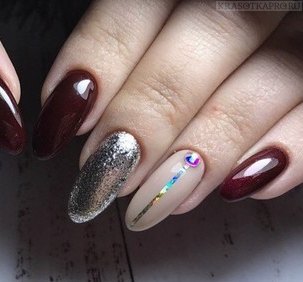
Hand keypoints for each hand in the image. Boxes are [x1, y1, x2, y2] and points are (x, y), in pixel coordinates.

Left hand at [34, 0, 301, 230]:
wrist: (274, 21)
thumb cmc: (201, 37)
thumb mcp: (162, 25)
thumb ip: (124, 48)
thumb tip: (74, 108)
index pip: (137, 6)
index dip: (96, 65)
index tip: (61, 126)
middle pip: (205, 42)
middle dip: (146, 121)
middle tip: (105, 181)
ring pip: (266, 80)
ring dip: (207, 152)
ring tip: (160, 203)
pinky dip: (290, 151)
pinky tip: (244, 187)